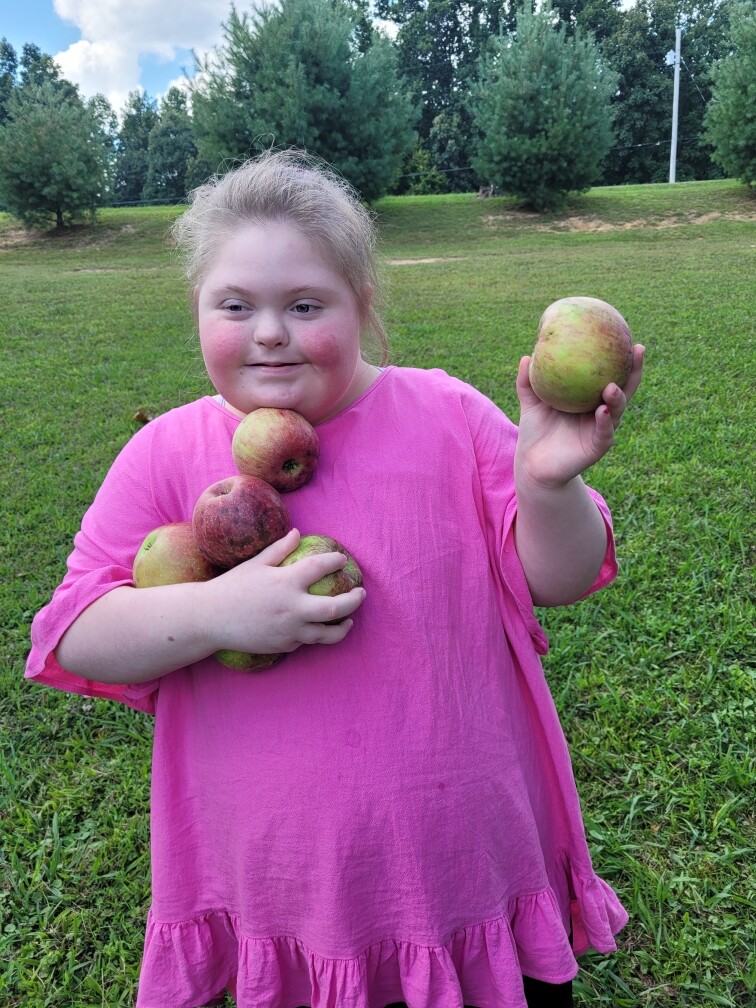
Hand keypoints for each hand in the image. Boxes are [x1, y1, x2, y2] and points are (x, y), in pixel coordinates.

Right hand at [202, 529, 365, 655]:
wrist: (210, 619)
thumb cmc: (232, 587)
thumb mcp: (255, 564)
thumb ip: (280, 549)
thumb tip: (298, 533)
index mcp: (285, 582)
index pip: (320, 567)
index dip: (335, 561)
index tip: (342, 560)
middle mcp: (292, 607)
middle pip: (336, 608)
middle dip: (354, 600)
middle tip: (361, 593)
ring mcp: (289, 630)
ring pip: (327, 634)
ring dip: (343, 627)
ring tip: (349, 620)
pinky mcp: (284, 645)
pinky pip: (306, 641)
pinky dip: (315, 634)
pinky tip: (319, 628)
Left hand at [515, 344, 644, 488]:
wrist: (533, 463)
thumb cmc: (536, 431)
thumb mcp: (531, 403)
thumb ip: (528, 382)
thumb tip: (527, 357)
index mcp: (590, 398)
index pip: (611, 374)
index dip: (621, 358)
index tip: (627, 336)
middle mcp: (601, 411)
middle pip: (625, 388)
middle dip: (634, 371)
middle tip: (637, 349)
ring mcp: (602, 429)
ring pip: (617, 410)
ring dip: (618, 397)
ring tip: (612, 386)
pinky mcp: (597, 446)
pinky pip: (604, 432)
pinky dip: (605, 421)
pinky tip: (603, 410)